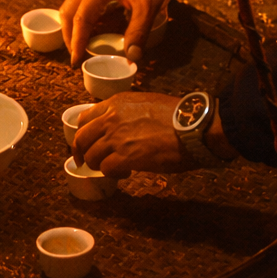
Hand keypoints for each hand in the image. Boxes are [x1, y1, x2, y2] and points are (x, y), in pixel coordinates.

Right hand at [59, 0, 188, 65]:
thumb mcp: (149, 7)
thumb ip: (137, 33)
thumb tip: (131, 58)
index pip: (81, 20)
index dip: (76, 43)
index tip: (75, 62)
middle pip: (68, 12)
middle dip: (68, 36)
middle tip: (75, 56)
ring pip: (71, 5)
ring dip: (71, 26)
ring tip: (79, 45)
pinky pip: (80, 1)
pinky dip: (79, 17)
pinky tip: (89, 29)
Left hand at [72, 92, 186, 177]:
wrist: (195, 126)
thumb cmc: (178, 116)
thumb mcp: (146, 104)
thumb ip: (127, 113)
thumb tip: (121, 128)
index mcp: (116, 103)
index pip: (84, 118)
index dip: (83, 135)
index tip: (85, 145)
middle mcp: (111, 118)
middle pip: (81, 138)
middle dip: (83, 153)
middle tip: (89, 164)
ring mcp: (116, 138)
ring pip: (92, 156)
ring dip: (101, 166)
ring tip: (116, 168)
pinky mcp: (125, 157)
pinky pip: (106, 169)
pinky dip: (113, 174)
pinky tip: (126, 173)